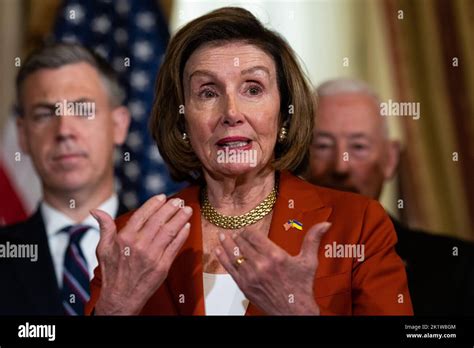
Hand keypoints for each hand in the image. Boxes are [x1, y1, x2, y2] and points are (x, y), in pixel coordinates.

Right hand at [91, 195, 191, 314]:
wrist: (121, 298)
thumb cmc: (112, 273)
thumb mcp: (103, 248)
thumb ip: (105, 227)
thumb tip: (96, 210)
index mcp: (125, 238)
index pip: (142, 214)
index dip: (154, 204)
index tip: (162, 197)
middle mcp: (139, 244)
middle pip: (159, 220)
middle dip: (171, 208)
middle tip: (179, 201)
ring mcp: (153, 255)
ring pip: (170, 231)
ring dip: (180, 218)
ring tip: (187, 210)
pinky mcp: (163, 266)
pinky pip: (175, 246)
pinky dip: (182, 235)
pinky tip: (187, 227)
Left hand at [215, 222, 330, 314]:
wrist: (294, 311)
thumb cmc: (302, 286)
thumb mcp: (309, 261)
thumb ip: (313, 240)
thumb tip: (325, 223)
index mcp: (275, 256)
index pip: (254, 236)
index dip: (248, 230)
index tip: (247, 229)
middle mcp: (261, 264)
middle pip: (242, 243)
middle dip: (237, 236)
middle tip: (234, 232)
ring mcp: (251, 275)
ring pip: (234, 254)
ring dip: (226, 244)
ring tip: (221, 236)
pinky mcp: (244, 285)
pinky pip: (230, 268)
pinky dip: (223, 258)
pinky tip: (218, 251)